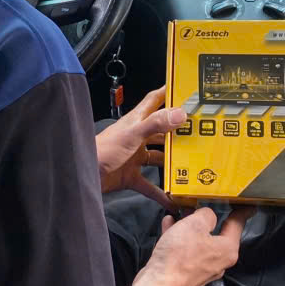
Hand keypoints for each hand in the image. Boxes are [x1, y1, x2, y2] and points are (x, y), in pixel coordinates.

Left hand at [96, 86, 181, 208]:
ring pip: (159, 157)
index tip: (185, 87)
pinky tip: (173, 198)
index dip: (168, 92)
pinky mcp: (131, 176)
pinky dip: (161, 192)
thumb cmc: (104, 150)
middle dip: (179, 131)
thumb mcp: (132, 134)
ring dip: (173, 162)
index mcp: (136, 121)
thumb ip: (155, 123)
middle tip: (200, 132)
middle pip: (162, 130)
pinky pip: (150, 184)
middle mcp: (137, 137)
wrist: (84, 175)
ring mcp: (134, 157)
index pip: (155, 100)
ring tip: (192, 164)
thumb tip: (180, 113)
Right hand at [143, 207, 251, 285]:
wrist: (159, 284)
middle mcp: (219, 261)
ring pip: (199, 241)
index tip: (248, 205)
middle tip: (204, 204)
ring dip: (189, 226)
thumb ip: (206, 214)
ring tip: (180, 213)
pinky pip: (187, 250)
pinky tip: (169, 225)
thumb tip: (207, 215)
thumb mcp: (195, 224)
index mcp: (227, 249)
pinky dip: (179, 237)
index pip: (237, 224)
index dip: (242, 211)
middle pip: (217, 233)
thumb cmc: (180, 256)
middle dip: (207, 218)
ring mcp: (203, 268)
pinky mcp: (188, 272)